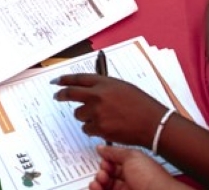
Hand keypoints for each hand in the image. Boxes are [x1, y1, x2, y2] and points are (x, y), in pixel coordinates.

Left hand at [53, 74, 167, 147]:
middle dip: (61, 95)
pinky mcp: (99, 128)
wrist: (152, 123)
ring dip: (85, 116)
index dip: (64, 79)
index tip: (56, 81)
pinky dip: (93, 129)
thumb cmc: (141, 105)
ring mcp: (97, 112)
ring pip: (79, 114)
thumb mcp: (122, 87)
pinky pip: (87, 129)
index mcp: (104, 82)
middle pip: (70, 93)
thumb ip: (104, 87)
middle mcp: (97, 95)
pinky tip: (105, 127)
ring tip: (102, 118)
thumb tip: (89, 90)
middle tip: (57, 96)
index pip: (78, 78)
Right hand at [89, 145, 183, 189]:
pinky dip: (96, 189)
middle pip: (109, 175)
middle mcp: (130, 180)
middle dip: (101, 171)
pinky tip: (95, 186)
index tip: (103, 159)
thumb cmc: (150, 177)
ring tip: (99, 179)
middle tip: (103, 170)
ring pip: (105, 185)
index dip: (107, 160)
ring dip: (97, 181)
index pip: (116, 163)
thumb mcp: (131, 157)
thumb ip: (114, 152)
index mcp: (135, 168)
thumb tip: (101, 148)